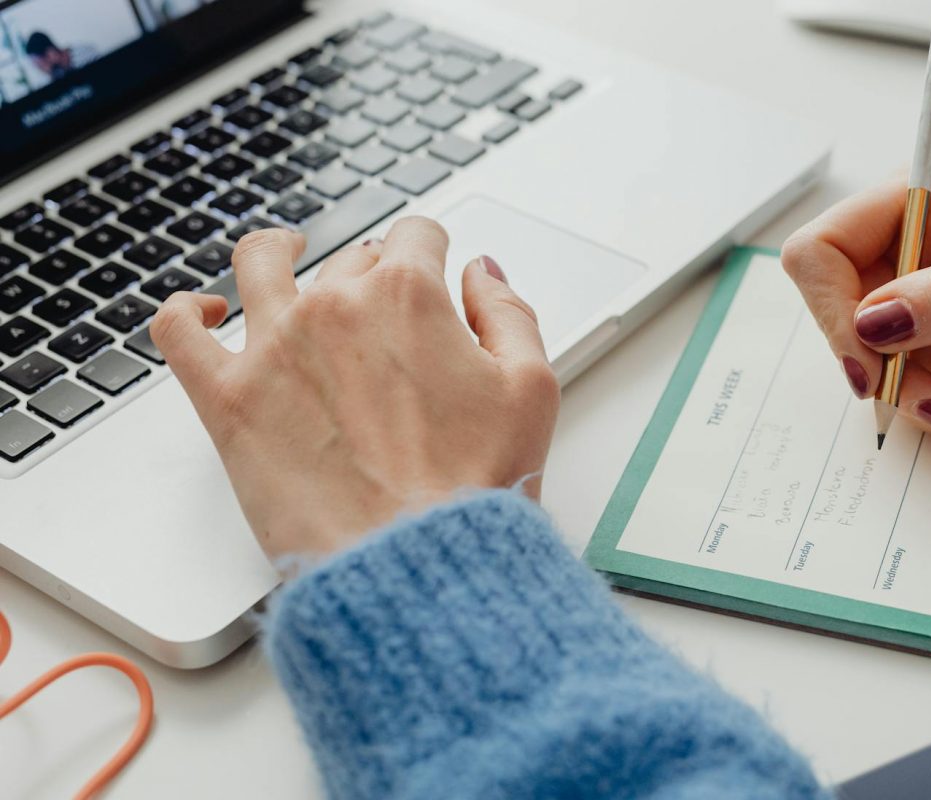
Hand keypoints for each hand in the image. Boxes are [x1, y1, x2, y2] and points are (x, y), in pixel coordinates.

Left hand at [150, 218, 560, 557]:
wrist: (413, 562)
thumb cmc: (476, 487)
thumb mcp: (531, 388)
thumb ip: (508, 311)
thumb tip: (480, 272)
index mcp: (409, 294)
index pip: (416, 235)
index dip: (430, 251)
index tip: (432, 271)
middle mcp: (335, 306)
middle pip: (349, 258)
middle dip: (372, 275)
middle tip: (388, 322)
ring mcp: (272, 347)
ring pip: (258, 264)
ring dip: (275, 251)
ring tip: (283, 255)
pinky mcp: (227, 399)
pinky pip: (178, 330)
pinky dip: (187, 310)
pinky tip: (205, 313)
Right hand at [781, 165, 930, 441]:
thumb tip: (874, 323)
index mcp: (919, 203)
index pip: (824, 251)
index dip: (831, 310)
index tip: (870, 365)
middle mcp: (910, 249)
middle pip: (846, 322)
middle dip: (892, 374)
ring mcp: (926, 299)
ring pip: (883, 367)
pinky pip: (921, 387)